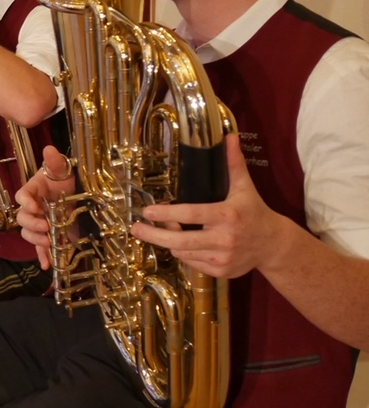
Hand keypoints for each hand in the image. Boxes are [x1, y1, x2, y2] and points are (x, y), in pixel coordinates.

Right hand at [15, 145, 76, 269]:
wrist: (74, 192)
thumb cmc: (64, 178)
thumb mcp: (62, 168)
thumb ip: (55, 161)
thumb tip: (49, 148)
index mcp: (32, 191)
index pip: (22, 195)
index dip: (25, 202)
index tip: (35, 206)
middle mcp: (32, 208)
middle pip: (22, 218)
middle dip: (32, 224)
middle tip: (45, 226)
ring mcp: (39, 223)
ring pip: (29, 234)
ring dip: (36, 240)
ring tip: (49, 243)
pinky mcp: (48, 235)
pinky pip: (40, 248)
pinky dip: (43, 257)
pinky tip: (48, 265)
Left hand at [130, 134, 280, 278]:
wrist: (273, 245)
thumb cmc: (254, 212)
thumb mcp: (244, 187)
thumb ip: (233, 163)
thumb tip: (229, 136)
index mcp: (227, 215)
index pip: (190, 214)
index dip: (166, 213)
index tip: (147, 211)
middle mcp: (224, 239)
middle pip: (179, 241)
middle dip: (153, 235)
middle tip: (136, 228)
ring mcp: (222, 258)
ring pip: (182, 252)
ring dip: (169, 242)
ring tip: (167, 229)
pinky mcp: (220, 271)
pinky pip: (191, 263)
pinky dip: (183, 253)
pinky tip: (185, 243)